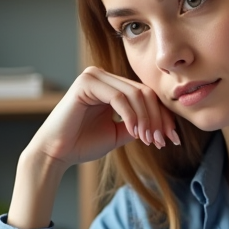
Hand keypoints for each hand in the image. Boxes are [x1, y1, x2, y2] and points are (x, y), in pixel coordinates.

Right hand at [30, 65, 179, 169]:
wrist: (57, 153)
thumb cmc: (83, 143)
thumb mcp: (119, 132)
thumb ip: (138, 123)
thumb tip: (162, 123)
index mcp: (110, 85)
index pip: (145, 95)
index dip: (162, 116)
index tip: (171, 138)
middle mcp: (103, 76)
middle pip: (144, 92)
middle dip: (157, 118)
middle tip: (162, 141)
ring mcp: (94, 76)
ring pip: (135, 94)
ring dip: (146, 119)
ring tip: (149, 140)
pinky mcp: (86, 83)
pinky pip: (119, 98)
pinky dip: (131, 116)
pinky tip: (135, 133)